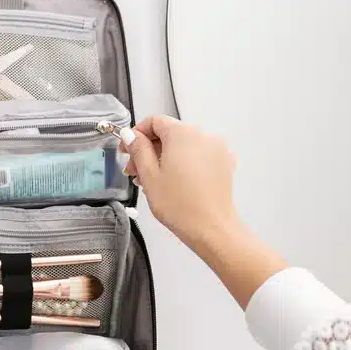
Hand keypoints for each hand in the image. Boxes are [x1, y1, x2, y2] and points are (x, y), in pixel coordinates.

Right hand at [121, 115, 286, 306]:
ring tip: (152, 181)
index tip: (126, 150)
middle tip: (134, 172)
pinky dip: (182, 163)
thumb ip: (138, 149)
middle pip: (169, 134)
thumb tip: (130, 134)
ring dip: (164, 158)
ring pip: (183, 146)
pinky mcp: (223, 163)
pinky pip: (197, 155)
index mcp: (183, 134)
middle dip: (149, 149)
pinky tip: (172, 183)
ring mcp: (217, 149)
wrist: (211, 228)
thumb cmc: (178, 204)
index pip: (155, 121)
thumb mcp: (149, 175)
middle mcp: (203, 135)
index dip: (137, 134)